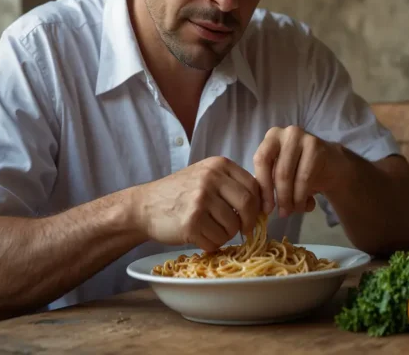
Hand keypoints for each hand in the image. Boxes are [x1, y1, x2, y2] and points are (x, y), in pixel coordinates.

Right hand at [132, 157, 260, 251]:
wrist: (144, 206)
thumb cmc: (179, 192)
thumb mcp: (205, 175)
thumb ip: (231, 183)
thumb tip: (264, 204)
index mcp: (218, 165)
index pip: (253, 185)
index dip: (259, 204)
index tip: (258, 215)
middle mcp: (210, 179)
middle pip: (247, 205)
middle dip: (249, 222)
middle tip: (244, 229)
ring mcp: (200, 200)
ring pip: (232, 226)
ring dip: (226, 235)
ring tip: (212, 230)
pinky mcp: (191, 223)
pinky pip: (216, 241)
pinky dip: (212, 244)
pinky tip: (200, 236)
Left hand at [253, 126, 342, 217]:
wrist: (331, 164)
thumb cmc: (300, 170)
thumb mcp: (280, 174)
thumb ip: (269, 183)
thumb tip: (260, 207)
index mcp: (271, 137)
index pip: (261, 161)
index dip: (263, 187)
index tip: (266, 208)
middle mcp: (285, 133)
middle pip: (277, 170)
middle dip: (280, 196)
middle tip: (283, 213)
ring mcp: (303, 137)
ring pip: (290, 175)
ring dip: (292, 199)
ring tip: (294, 210)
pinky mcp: (317, 147)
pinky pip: (305, 178)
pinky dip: (303, 196)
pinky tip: (306, 205)